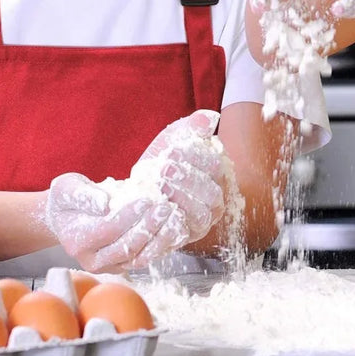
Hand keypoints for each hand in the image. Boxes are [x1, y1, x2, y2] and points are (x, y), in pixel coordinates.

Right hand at [45, 172, 189, 273]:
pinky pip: (144, 259)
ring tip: (174, 218)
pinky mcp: (122, 265)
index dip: (128, 216)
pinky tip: (174, 229)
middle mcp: (92, 260)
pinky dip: (161, 245)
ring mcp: (108, 266)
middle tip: (165, 207)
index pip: (107, 230)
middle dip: (148, 227)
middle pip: (125, 247)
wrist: (66, 218)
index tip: (145, 200)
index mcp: (77, 240)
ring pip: (138, 258)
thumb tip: (104, 202)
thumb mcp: (68, 188)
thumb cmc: (67, 200)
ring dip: (160, 239)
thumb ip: (84, 194)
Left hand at [131, 110, 226, 242]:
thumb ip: (190, 128)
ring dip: (180, 199)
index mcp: (216, 175)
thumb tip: (210, 117)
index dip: (195, 159)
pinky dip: (169, 220)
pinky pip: (183, 233)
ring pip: (201, 215)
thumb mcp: (172, 140)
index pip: (214, 167)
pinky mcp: (184, 238)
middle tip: (164, 168)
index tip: (173, 150)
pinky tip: (155, 206)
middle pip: (211, 193)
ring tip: (159, 184)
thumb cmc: (160, 163)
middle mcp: (214, 202)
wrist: (139, 191)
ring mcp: (201, 222)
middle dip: (188, 180)